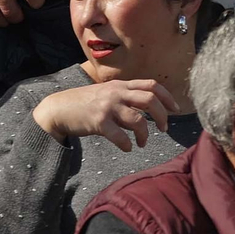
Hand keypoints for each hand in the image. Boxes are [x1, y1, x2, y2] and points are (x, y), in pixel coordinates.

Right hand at [31, 78, 180, 151]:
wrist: (58, 109)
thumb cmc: (86, 103)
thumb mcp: (108, 93)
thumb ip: (126, 96)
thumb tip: (147, 109)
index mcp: (121, 85)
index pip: (152, 85)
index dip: (167, 97)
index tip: (175, 109)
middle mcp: (117, 93)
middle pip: (150, 100)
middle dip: (162, 116)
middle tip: (164, 128)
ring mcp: (108, 107)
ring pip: (138, 120)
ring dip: (145, 134)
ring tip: (143, 143)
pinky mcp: (98, 122)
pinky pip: (119, 136)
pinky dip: (127, 144)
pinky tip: (127, 148)